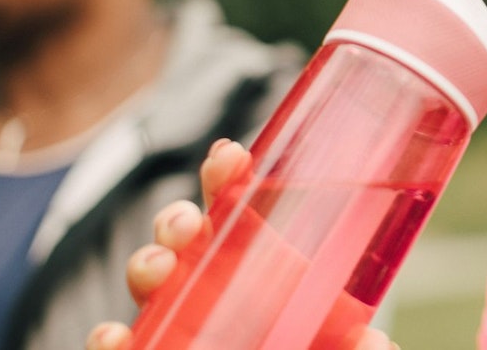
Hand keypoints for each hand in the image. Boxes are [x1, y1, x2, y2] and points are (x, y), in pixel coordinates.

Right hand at [84, 139, 398, 349]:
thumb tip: (376, 341)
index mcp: (261, 279)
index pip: (240, 218)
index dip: (228, 181)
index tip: (231, 155)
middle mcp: (214, 296)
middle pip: (186, 242)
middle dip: (177, 222)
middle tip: (187, 225)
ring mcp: (178, 327)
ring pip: (150, 285)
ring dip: (146, 266)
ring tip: (159, 269)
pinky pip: (123, 343)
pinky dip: (110, 337)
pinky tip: (116, 334)